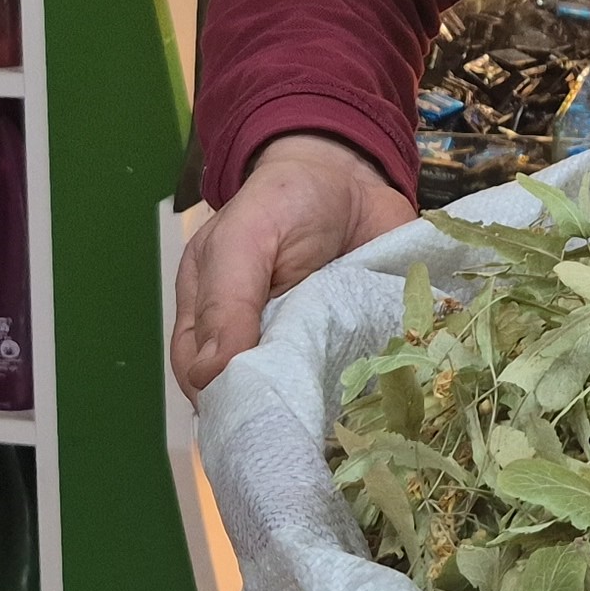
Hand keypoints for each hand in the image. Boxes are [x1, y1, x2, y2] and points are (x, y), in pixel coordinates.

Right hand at [172, 134, 418, 393]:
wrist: (353, 174)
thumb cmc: (285, 199)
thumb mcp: (244, 237)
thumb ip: (225, 300)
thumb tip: (209, 374)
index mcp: (212, 318)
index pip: (203, 378)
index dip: (224, 398)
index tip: (257, 411)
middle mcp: (257, 342)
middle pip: (258, 395)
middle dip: (281, 407)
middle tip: (307, 416)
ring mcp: (308, 348)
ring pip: (309, 396)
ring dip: (329, 401)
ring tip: (348, 406)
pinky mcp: (355, 344)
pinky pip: (362, 378)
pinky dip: (374, 381)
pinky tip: (385, 387)